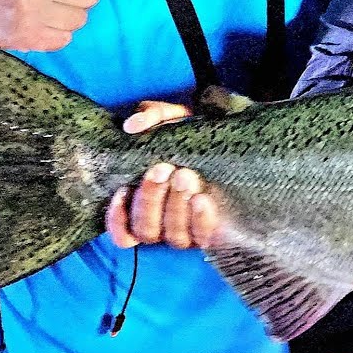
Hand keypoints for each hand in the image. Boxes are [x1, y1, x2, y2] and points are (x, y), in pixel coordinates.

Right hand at [106, 101, 220, 249]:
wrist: (235, 138)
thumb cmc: (196, 133)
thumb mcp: (175, 118)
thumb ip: (153, 115)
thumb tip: (132, 125)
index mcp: (146, 206)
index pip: (122, 233)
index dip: (117, 217)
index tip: (124, 189)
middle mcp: (165, 225)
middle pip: (147, 230)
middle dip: (151, 199)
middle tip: (162, 169)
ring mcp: (190, 232)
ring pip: (173, 236)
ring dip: (176, 206)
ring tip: (185, 175)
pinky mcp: (214, 231)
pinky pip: (203, 237)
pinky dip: (200, 219)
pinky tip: (202, 198)